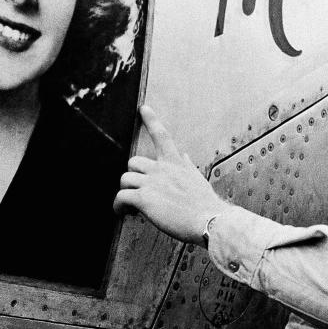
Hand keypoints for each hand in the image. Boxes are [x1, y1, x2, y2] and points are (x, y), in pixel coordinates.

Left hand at [115, 105, 230, 244]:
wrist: (209, 220)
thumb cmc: (205, 204)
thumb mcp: (197, 179)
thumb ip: (186, 166)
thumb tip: (184, 156)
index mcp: (175, 163)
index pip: (161, 135)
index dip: (151, 120)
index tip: (144, 108)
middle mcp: (162, 169)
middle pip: (133, 162)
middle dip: (132, 176)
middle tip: (137, 190)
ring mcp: (152, 182)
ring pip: (124, 179)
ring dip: (125, 192)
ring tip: (130, 206)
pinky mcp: (144, 198)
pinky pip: (121, 197)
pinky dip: (118, 205)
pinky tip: (122, 212)